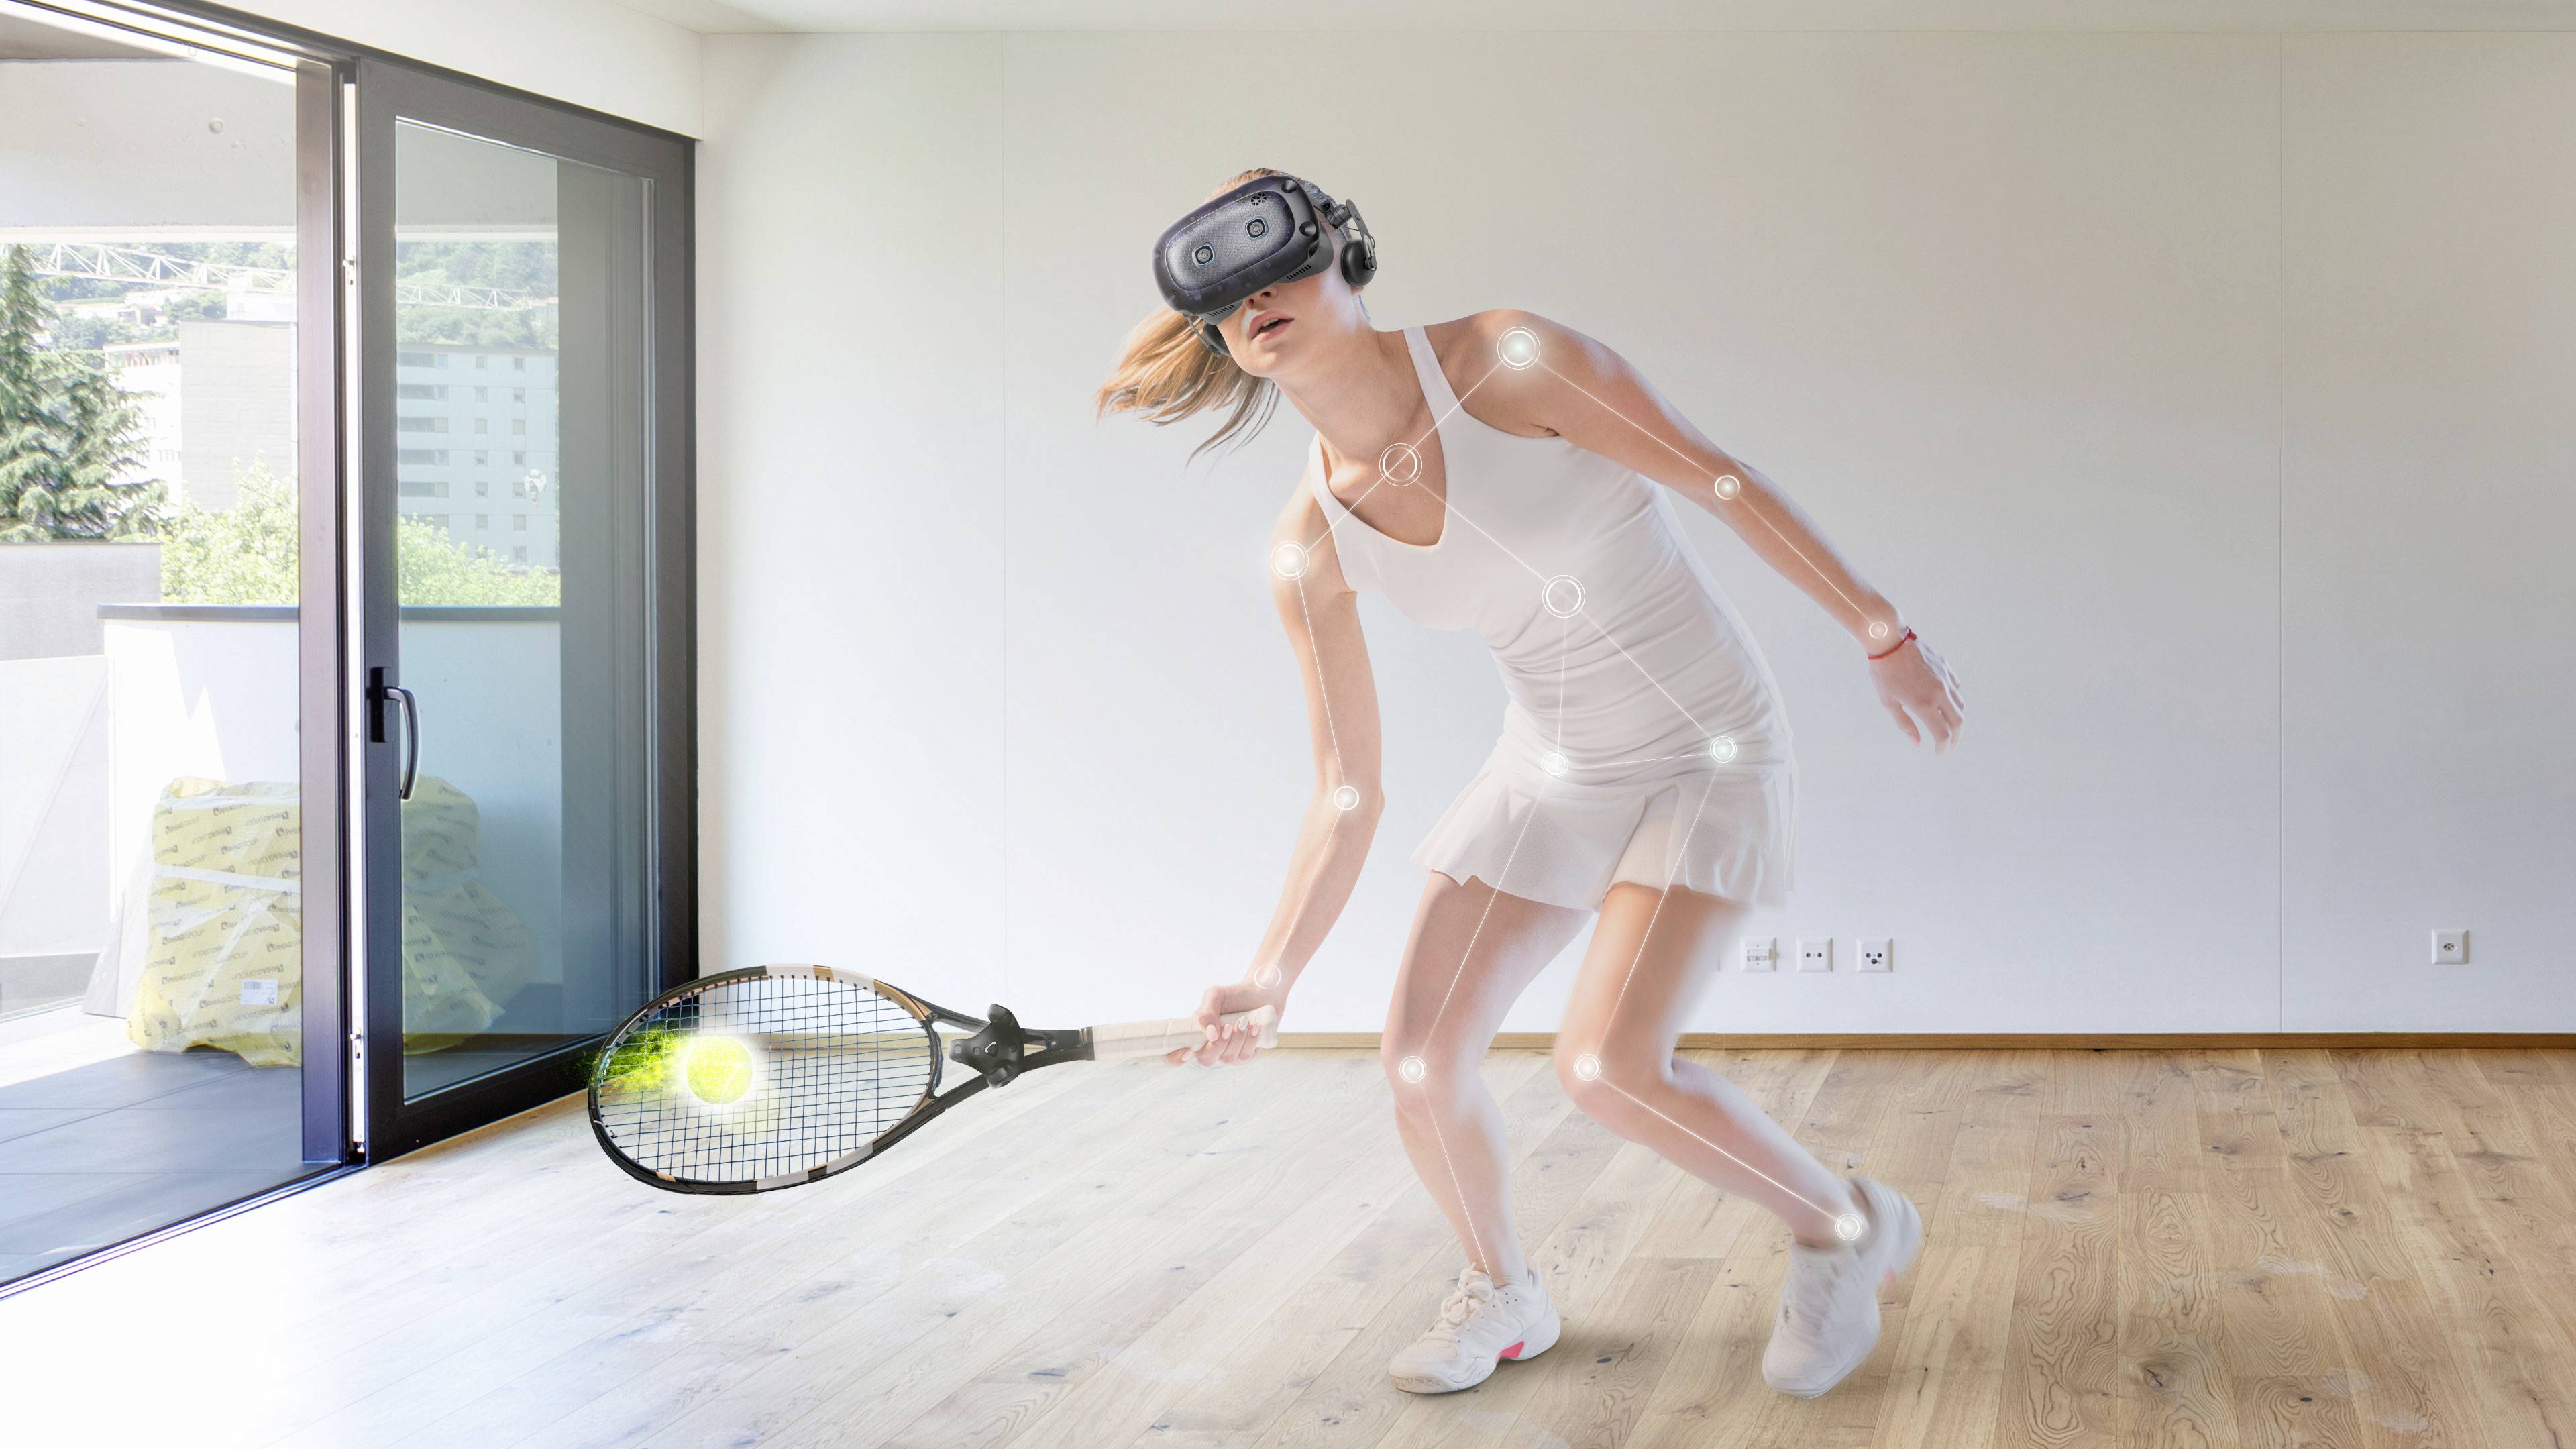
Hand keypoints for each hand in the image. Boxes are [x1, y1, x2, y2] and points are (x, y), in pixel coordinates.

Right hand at [1162, 979, 1281, 1067]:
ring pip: (1228, 1058)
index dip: (1175, 1058)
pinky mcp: (1244, 1056)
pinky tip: (1255, 1026)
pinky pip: (1245, 1057)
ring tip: (1245, 1020)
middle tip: (1228, 1026)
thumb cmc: (1233, 996)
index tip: (1187, 1051)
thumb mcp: (1215, 995)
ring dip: (1238, 1038)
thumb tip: (1210, 1035)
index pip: (1175, 1054)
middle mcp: (1208, 1047)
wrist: (1259, 994)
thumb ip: (1206, 1012)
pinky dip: (1250, 1040)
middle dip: (1218, 1045)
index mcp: (1194, 1034)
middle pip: (1205, 1060)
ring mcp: (1226, 1054)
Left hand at [1867, 634, 1963, 751]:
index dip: (1943, 747)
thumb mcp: (1889, 703)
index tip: (1940, 752)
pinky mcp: (1946, 668)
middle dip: (1956, 737)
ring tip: (1949, 725)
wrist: (1890, 641)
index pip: (1942, 734)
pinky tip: (1944, 701)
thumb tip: (1917, 743)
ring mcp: (1945, 679)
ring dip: (1956, 718)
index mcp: (1924, 705)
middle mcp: (1940, 693)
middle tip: (1952, 745)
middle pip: (1958, 722)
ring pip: (1960, 705)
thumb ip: (1905, 725)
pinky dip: (1953, 698)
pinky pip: (1956, 688)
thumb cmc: (1884, 674)